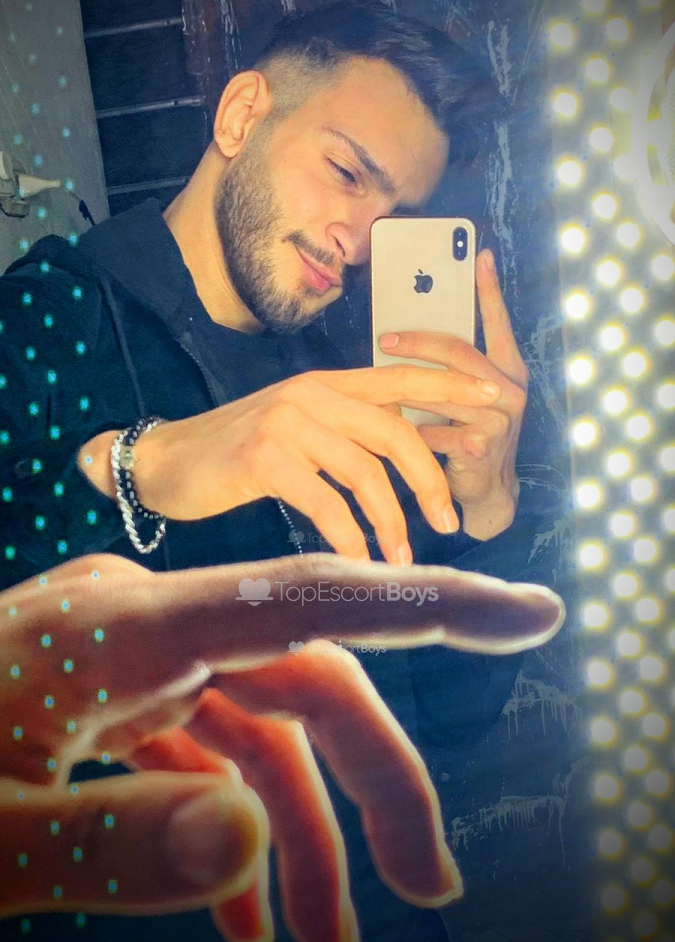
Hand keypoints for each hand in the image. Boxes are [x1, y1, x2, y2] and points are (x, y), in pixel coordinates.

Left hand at [0, 553, 563, 941]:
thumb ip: (101, 847)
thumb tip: (247, 850)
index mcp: (117, 633)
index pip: (305, 599)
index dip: (428, 606)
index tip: (528, 612)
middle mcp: (137, 630)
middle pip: (307, 680)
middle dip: (377, 785)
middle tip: (427, 893)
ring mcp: (123, 667)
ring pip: (261, 726)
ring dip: (307, 830)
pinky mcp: (106, 709)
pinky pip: (202, 755)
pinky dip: (236, 830)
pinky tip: (243, 918)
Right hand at [78, 364, 501, 563]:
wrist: (166, 462)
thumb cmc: (234, 454)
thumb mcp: (294, 428)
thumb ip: (341, 433)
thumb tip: (395, 466)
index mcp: (325, 383)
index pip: (399, 380)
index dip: (448, 388)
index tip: (492, 400)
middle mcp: (311, 394)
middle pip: (394, 434)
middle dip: (429, 482)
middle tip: (446, 523)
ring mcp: (287, 423)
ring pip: (364, 473)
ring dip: (389, 522)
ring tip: (399, 558)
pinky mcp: (264, 459)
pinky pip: (325, 502)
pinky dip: (347, 536)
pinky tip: (355, 560)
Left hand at [379, 249, 528, 539]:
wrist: (487, 490)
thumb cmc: (469, 435)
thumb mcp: (465, 397)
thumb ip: (449, 370)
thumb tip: (403, 338)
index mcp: (509, 368)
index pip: (499, 321)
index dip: (489, 288)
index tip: (480, 253)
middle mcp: (510, 388)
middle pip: (460, 352)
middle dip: (418, 341)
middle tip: (385, 338)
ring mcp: (500, 419)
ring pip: (442, 391)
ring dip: (405, 390)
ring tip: (379, 382)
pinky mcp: (481, 447)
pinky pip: (434, 431)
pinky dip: (410, 431)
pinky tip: (392, 430)